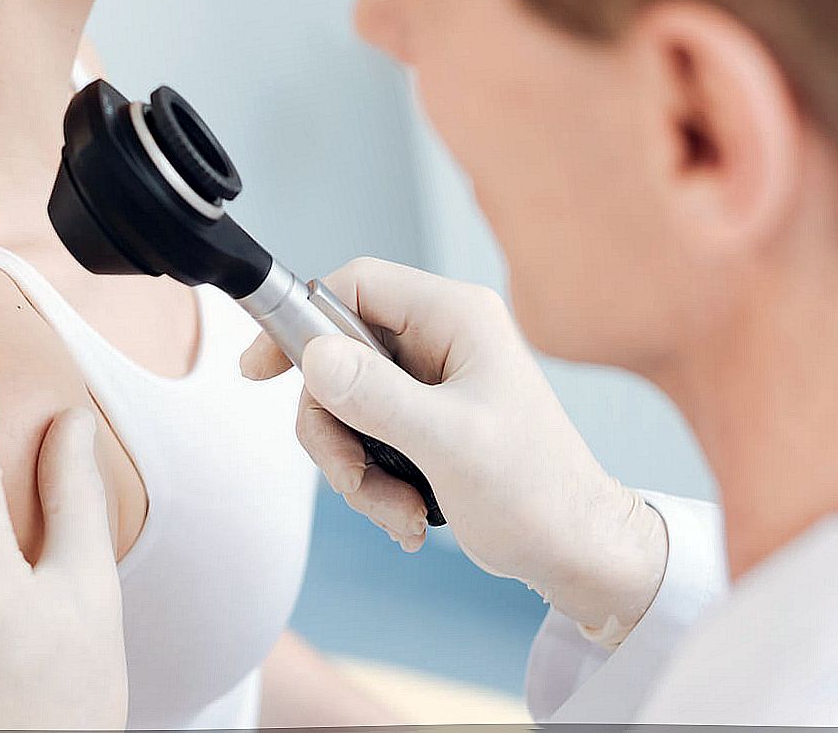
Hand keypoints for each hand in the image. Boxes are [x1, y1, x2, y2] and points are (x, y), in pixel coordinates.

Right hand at [242, 258, 666, 641]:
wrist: (576, 552)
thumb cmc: (537, 494)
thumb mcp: (450, 444)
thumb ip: (378, 397)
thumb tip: (313, 356)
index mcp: (456, 317)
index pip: (355, 286)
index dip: (302, 324)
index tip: (261, 371)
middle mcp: (441, 338)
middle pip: (338, 357)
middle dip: (337, 430)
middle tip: (355, 479)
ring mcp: (431, 380)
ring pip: (345, 405)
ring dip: (358, 469)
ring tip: (400, 511)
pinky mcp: (425, 419)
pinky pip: (366, 436)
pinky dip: (374, 482)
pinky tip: (409, 515)